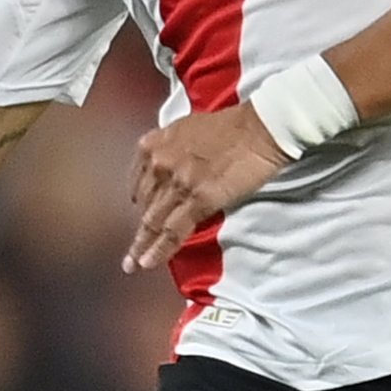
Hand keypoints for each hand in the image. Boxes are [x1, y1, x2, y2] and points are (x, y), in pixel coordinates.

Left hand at [122, 102, 289, 273]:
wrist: (259, 129)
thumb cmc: (231, 125)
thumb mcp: (187, 128)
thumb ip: (171, 149)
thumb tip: (170, 167)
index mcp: (154, 145)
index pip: (138, 181)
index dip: (139, 200)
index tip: (140, 212)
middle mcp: (159, 165)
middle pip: (144, 205)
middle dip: (139, 228)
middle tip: (132, 249)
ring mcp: (177, 185)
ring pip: (153, 222)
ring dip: (141, 247)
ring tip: (132, 265)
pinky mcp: (198, 202)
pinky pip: (173, 231)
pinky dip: (159, 250)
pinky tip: (148, 263)